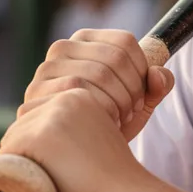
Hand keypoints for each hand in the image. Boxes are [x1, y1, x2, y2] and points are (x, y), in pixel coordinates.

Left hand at [0, 88, 152, 191]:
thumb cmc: (116, 177)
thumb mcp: (98, 139)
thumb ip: (81, 133)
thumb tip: (65, 146)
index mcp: (82, 95)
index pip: (36, 114)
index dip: (36, 141)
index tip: (53, 165)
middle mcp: (67, 98)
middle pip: (21, 124)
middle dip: (23, 151)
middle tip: (44, 179)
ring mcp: (53, 116)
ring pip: (11, 140)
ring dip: (15, 164)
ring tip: (39, 184)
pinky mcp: (40, 136)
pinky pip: (6, 154)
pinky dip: (6, 174)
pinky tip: (25, 185)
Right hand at [22, 29, 173, 142]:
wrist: (78, 152)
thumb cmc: (112, 119)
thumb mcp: (142, 100)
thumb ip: (158, 84)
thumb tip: (158, 75)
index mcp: (86, 39)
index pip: (124, 42)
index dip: (142, 70)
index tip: (143, 94)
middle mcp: (62, 48)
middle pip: (114, 58)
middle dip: (132, 89)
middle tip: (132, 111)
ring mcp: (44, 70)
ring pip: (97, 74)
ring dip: (117, 101)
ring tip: (119, 118)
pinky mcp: (34, 94)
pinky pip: (75, 94)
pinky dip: (98, 111)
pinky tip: (101, 124)